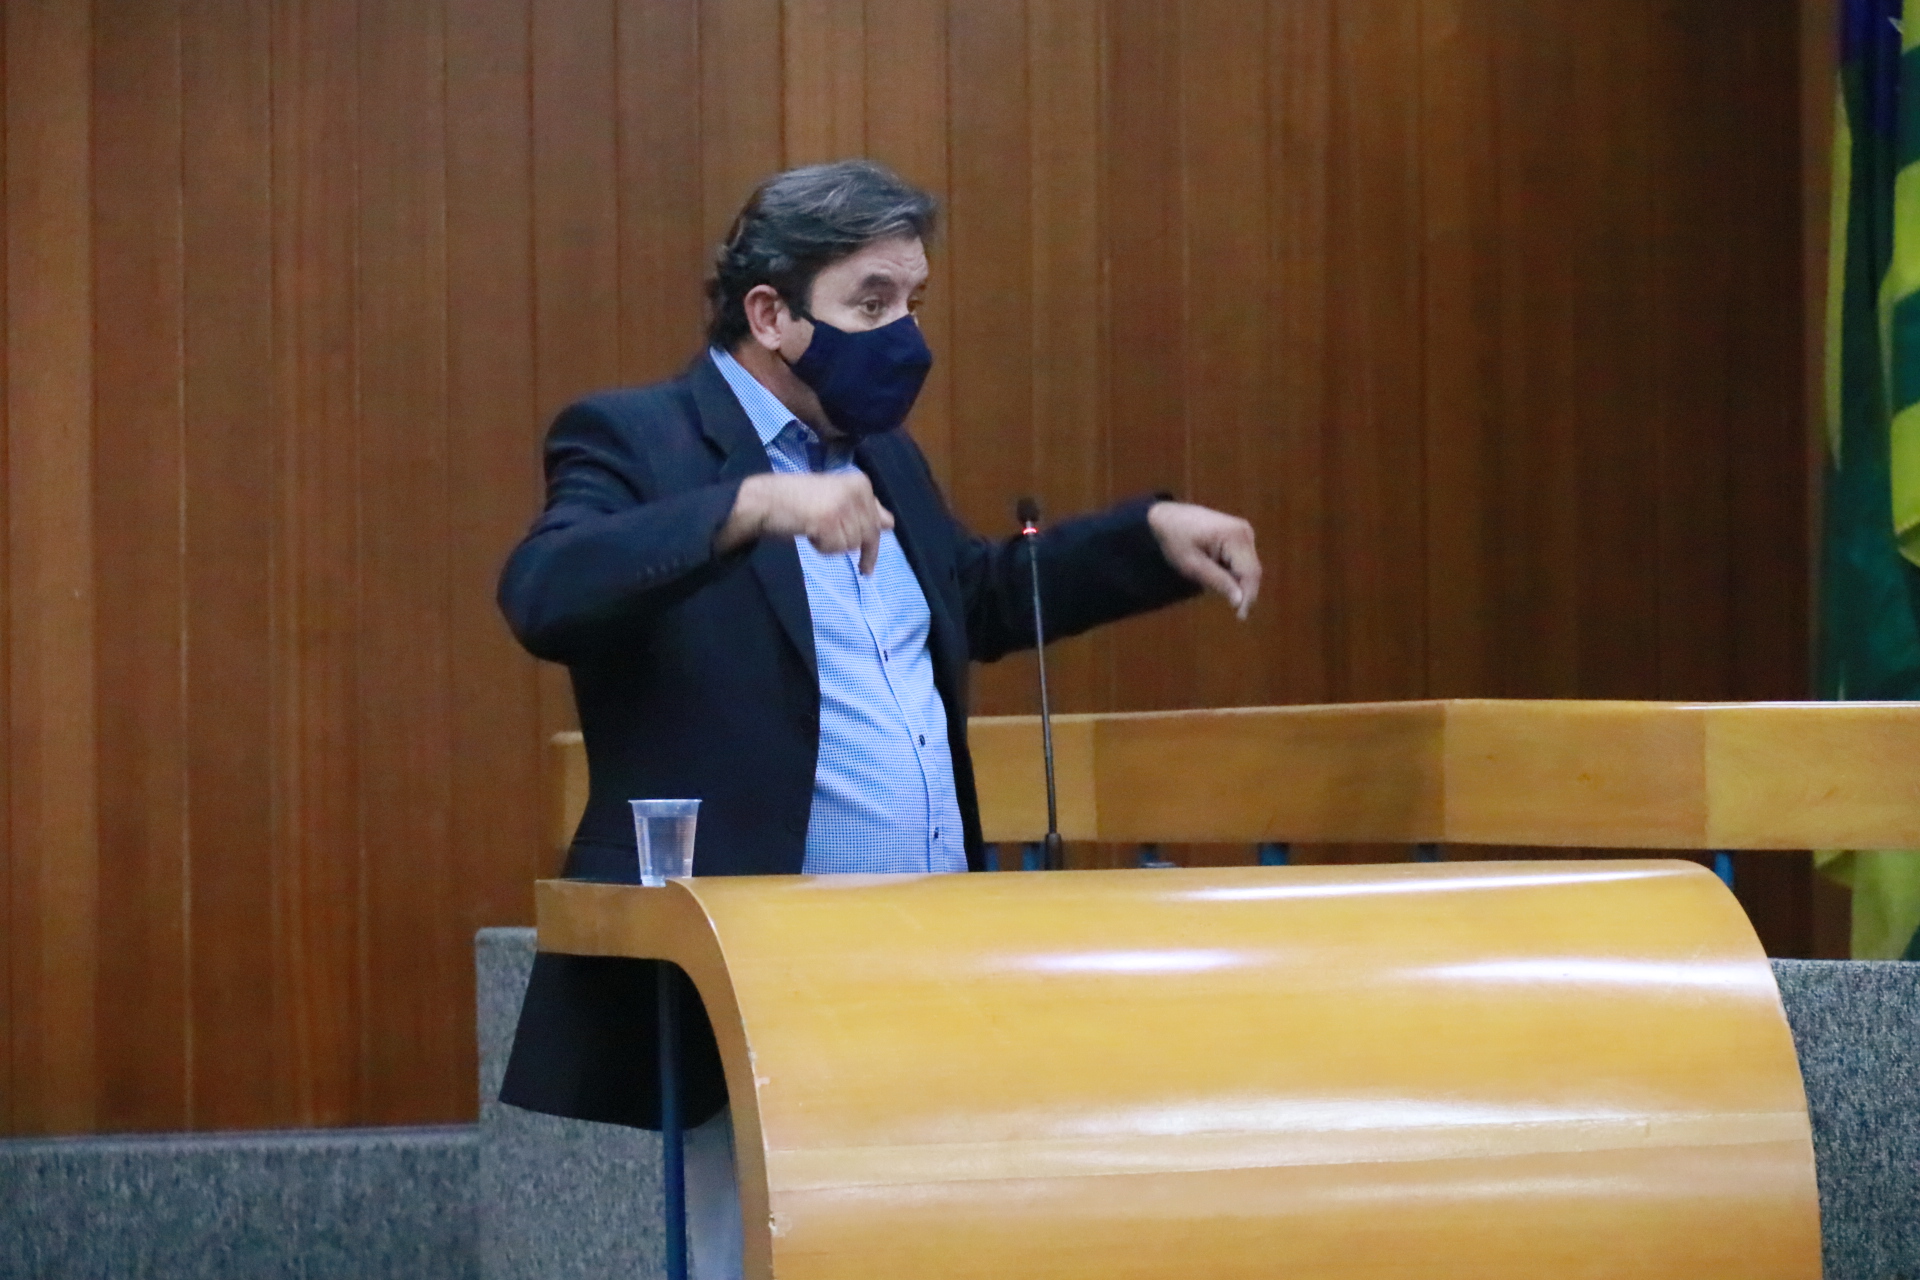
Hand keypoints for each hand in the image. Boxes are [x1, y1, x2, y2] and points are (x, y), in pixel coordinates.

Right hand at [719, 472, 895, 573]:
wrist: (765, 499)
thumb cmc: (798, 499)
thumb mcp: (837, 498)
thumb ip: (863, 509)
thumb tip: (890, 523)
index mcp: (861, 483)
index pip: (880, 521)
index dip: (872, 542)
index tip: (865, 562)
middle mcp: (856, 491)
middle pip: (869, 535)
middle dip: (854, 548)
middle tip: (848, 557)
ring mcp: (843, 505)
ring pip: (852, 544)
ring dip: (833, 545)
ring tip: (814, 529)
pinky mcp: (829, 520)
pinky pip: (835, 549)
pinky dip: (822, 548)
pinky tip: (809, 533)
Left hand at [1147, 502, 1261, 618]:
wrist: (1167, 517)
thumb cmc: (1175, 539)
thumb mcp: (1192, 565)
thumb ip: (1218, 582)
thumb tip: (1240, 600)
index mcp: (1235, 536)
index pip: (1251, 573)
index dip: (1248, 596)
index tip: (1240, 616)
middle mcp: (1245, 531)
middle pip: (1253, 570)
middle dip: (1242, 590)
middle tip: (1224, 605)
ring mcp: (1244, 532)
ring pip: (1248, 567)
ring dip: (1235, 581)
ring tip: (1208, 578)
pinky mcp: (1240, 535)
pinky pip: (1242, 561)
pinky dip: (1231, 572)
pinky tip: (1212, 569)